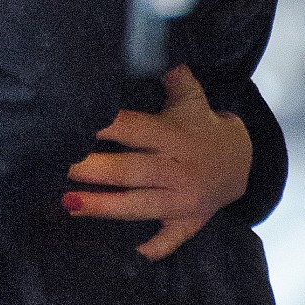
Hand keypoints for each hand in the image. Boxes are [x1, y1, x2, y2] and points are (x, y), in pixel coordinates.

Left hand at [62, 65, 252, 260]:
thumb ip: (174, 79)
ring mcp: (184, 199)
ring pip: (139, 205)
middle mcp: (177, 169)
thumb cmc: (203, 127)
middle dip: (94, 170)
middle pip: (130, 170)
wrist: (245, 162)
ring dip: (104, 206)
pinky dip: (155, 246)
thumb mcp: (192, 100)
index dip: (104, 125)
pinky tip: (132, 252)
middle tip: (59, 166)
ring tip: (68, 204)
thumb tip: (156, 51)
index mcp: (174, 136)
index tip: (73, 123)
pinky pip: (172, 238)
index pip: (133, 128)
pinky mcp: (190, 221)